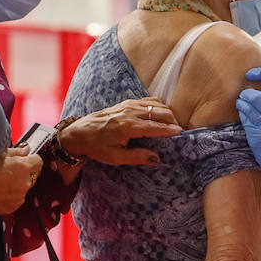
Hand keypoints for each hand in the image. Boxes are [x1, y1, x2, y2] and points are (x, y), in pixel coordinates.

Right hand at [0, 147, 41, 214]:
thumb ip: (16, 152)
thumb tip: (26, 150)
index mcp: (22, 167)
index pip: (39, 161)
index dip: (32, 160)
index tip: (25, 159)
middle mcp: (24, 184)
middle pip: (32, 176)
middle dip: (24, 173)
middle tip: (8, 170)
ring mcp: (18, 198)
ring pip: (24, 189)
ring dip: (17, 185)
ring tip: (0, 182)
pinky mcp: (11, 208)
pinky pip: (17, 200)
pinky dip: (11, 196)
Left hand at [58, 97, 180, 165]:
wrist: (79, 133)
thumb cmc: (97, 147)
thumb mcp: (116, 157)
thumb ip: (138, 157)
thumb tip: (158, 159)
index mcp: (127, 127)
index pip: (155, 126)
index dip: (169, 130)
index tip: (180, 133)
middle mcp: (129, 113)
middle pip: (159, 112)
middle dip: (171, 120)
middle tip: (178, 130)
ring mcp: (128, 105)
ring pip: (155, 104)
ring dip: (166, 112)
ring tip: (172, 123)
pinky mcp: (126, 103)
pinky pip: (148, 100)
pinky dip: (158, 106)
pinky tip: (161, 114)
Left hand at [235, 89, 260, 203]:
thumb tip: (260, 102)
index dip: (257, 93)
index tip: (251, 93)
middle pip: (257, 99)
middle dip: (248, 95)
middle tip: (243, 94)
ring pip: (250, 109)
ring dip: (243, 104)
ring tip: (239, 102)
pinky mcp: (256, 135)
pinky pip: (246, 121)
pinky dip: (243, 114)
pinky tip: (241, 111)